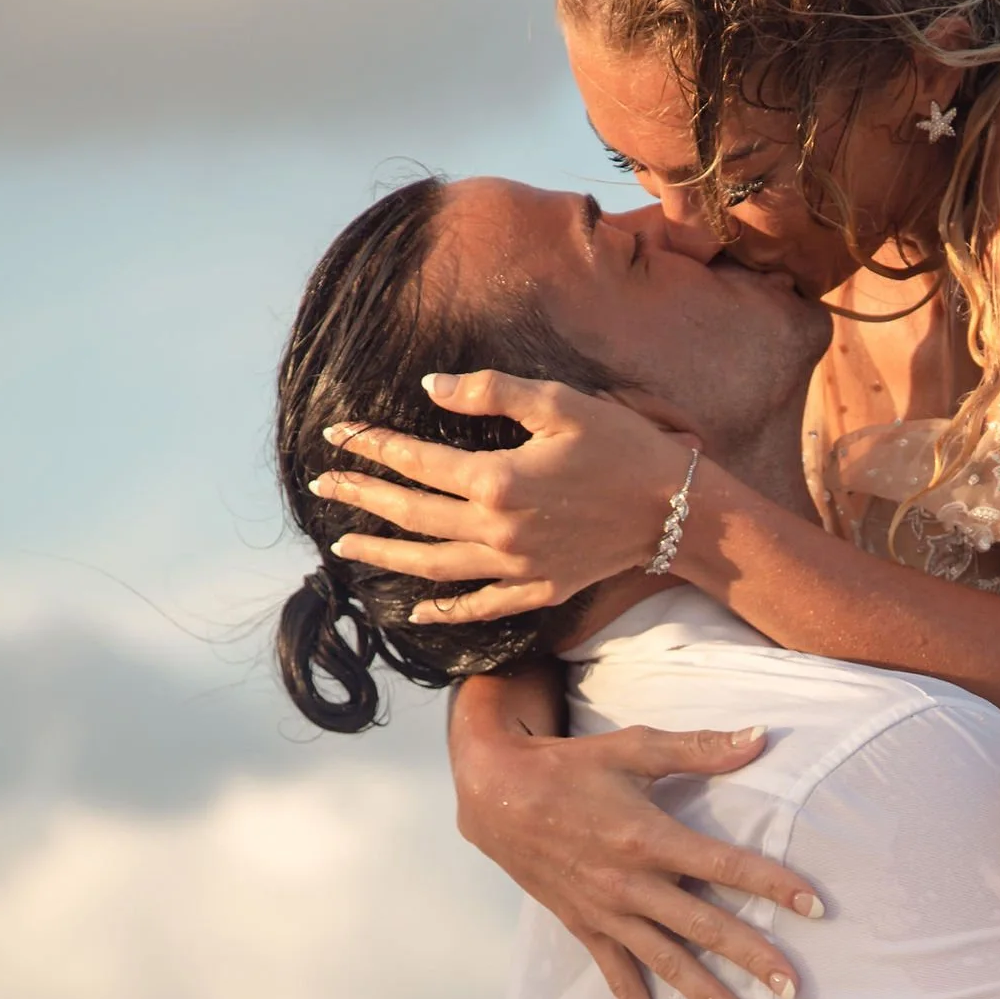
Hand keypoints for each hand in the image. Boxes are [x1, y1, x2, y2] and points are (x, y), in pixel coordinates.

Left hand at [312, 370, 692, 624]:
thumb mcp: (561, 403)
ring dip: (384, 555)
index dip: (371, 445)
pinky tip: (416, 610)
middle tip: (323, 485)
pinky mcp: (540, 589)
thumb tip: (431, 387)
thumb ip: (492, 392)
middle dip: (362, 497)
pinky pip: (481, 606)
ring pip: (433, 566)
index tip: (335, 434)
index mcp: (497, 480)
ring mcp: (516, 567)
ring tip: (344, 546)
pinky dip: (445, 610)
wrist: (676, 510)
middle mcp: (497, 530)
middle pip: (412, 515)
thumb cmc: (623, 447)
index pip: (415, 461)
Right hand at [452, 678, 822, 998]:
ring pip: (667, 963)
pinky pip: (618, 982)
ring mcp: (609, 913)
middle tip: (795, 987)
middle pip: (705, 927)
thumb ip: (699, 748)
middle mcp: (632, 884)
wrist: (495, 795)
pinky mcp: (587, 930)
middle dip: (752, 957)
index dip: (773, 884)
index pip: (726, 866)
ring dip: (708, 998)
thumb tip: (761, 736)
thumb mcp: (633, 748)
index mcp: (649, 838)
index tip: (816, 907)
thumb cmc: (569, 766)